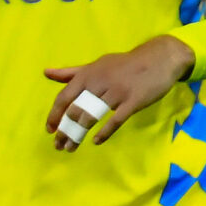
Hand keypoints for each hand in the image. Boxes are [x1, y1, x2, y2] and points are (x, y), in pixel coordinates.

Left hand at [43, 34, 193, 150]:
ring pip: (92, 116)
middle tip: (58, 145)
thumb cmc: (123, 65)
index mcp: (88, 75)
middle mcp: (99, 84)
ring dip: (79, 134)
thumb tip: (46, 73)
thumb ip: (71, 73)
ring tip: (71, 147)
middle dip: (65, 129)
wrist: (158, 58)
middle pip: (76, 110)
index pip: (65, 97)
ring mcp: (117, 93)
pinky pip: (116, 119)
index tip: (49, 130)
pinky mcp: (133, 101)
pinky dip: (105, 132)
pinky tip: (96, 141)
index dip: (55, 114)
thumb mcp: (96, 65)